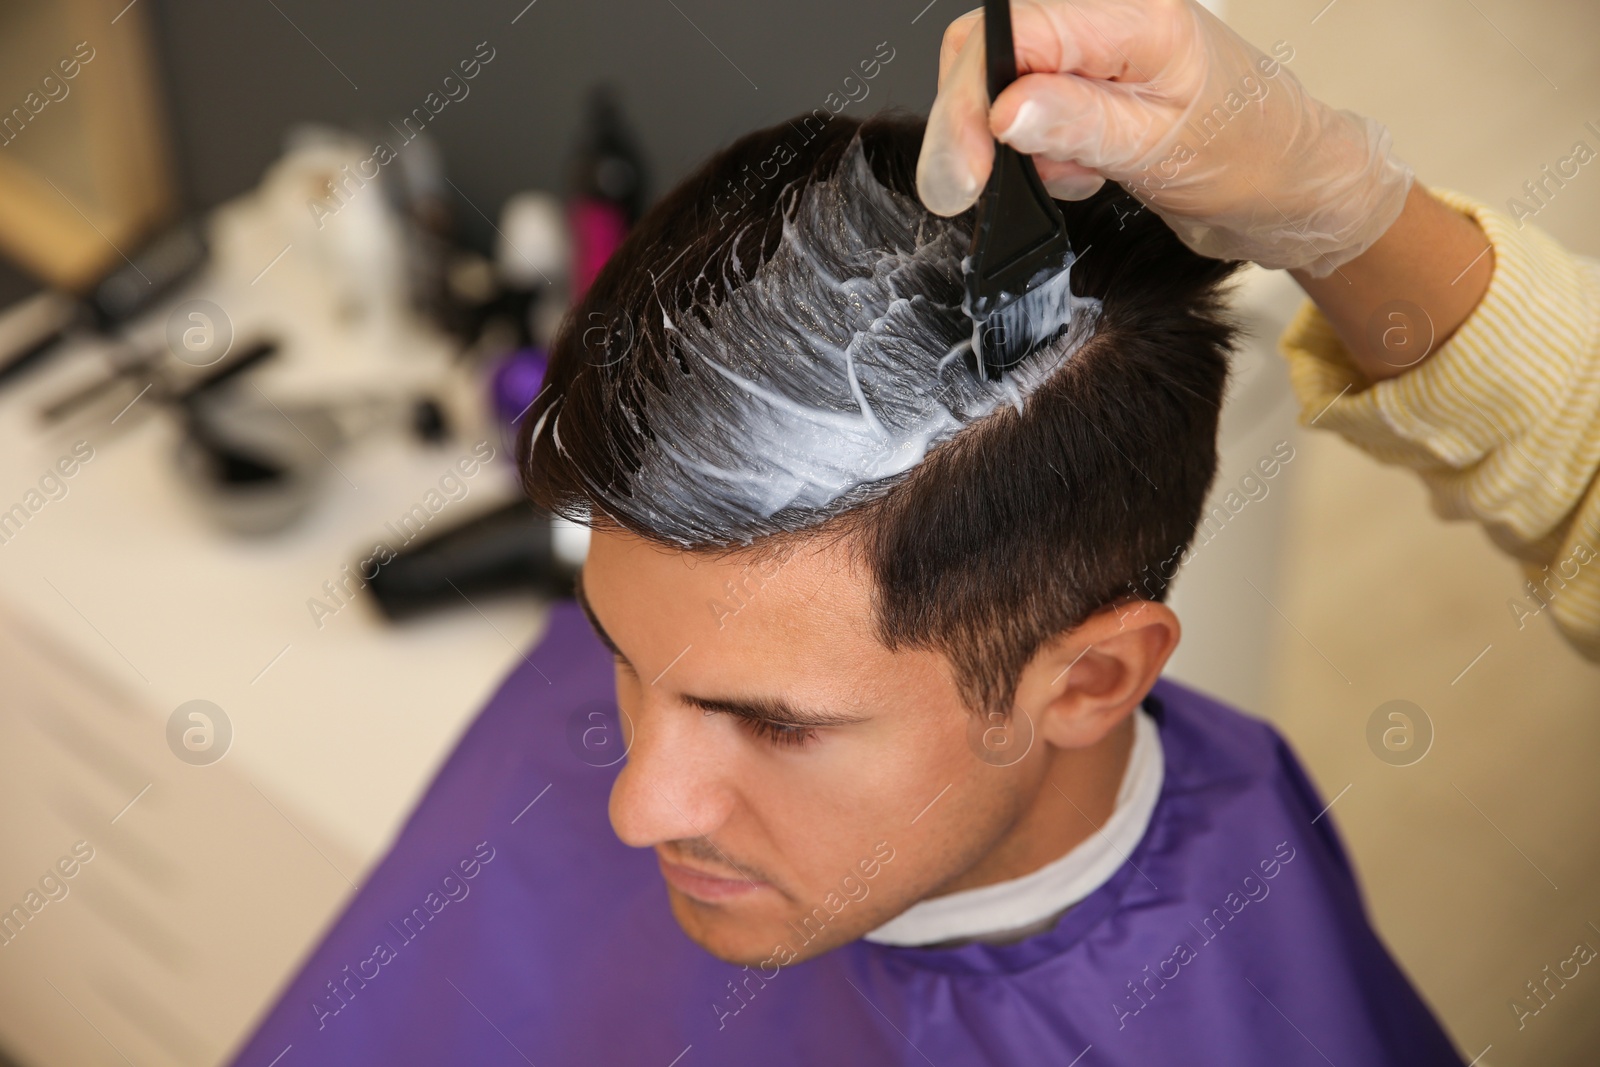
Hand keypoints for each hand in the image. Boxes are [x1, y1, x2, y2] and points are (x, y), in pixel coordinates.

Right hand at [917, 0, 1413, 275]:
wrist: (1291, 182)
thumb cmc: (1252, 159)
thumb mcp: (1163, 151)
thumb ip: (1080, 125)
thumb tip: (1003, 110)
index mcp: (1133, 17)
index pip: (1012, 33)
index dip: (969, 101)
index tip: (963, 171)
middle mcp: (1109, 20)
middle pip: (991, 49)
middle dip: (971, 126)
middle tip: (969, 189)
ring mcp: (1096, 51)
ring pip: (1000, 81)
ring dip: (1006, 143)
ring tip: (1069, 176)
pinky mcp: (1090, 82)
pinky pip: (1027, 106)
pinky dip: (1035, 151)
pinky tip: (1079, 171)